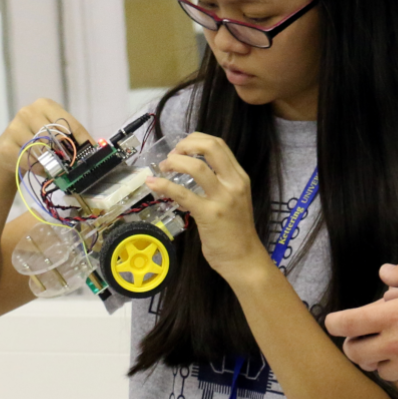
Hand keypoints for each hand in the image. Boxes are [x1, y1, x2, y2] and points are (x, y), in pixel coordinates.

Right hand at [0, 99, 89, 176]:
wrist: (6, 151)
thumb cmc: (36, 140)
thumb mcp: (52, 133)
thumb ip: (69, 136)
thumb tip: (91, 149)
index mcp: (45, 105)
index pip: (68, 122)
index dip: (81, 138)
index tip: (91, 150)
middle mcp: (29, 112)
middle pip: (54, 134)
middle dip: (66, 151)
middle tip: (74, 164)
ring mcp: (15, 127)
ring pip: (42, 148)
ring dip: (53, 162)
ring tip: (58, 169)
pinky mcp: (6, 145)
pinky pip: (29, 160)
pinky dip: (39, 168)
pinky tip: (42, 170)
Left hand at [145, 133, 269, 284]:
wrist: (243, 258)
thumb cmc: (236, 231)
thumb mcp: (233, 199)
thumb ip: (217, 184)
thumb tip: (189, 172)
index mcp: (239, 177)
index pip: (219, 145)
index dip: (196, 139)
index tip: (182, 147)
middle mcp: (234, 183)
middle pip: (211, 148)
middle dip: (186, 145)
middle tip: (172, 154)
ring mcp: (222, 199)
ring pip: (196, 167)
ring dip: (175, 162)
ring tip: (163, 167)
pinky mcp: (209, 215)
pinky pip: (183, 194)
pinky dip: (165, 185)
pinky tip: (154, 184)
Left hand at [325, 261, 397, 396]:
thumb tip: (384, 274)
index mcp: (392, 316)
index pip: (346, 324)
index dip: (334, 323)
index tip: (334, 324)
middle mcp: (395, 345)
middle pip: (355, 354)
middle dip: (354, 347)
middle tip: (363, 341)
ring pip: (380, 370)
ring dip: (383, 361)